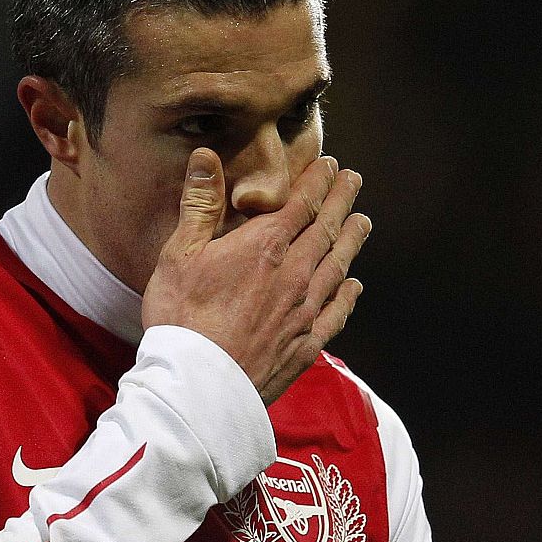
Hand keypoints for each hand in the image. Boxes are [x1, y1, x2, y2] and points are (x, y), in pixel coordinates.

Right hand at [141, 148, 369, 404]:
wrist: (198, 385)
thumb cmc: (181, 318)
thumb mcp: (179, 254)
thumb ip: (200, 204)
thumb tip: (206, 156)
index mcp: (265, 247)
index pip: (302, 203)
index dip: (318, 181)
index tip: (329, 166)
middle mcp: (295, 275)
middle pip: (327, 230)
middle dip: (342, 201)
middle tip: (354, 181)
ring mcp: (304, 312)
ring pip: (338, 267)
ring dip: (352, 242)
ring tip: (362, 223)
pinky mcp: (306, 345)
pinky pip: (336, 313)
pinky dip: (347, 296)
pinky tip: (354, 286)